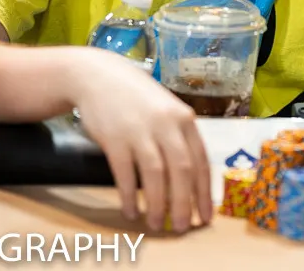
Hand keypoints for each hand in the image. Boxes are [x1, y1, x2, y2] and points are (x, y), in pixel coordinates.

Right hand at [71, 50, 212, 232]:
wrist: (98, 76)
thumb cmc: (136, 98)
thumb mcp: (166, 110)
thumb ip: (180, 138)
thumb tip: (192, 181)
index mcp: (184, 119)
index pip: (201, 161)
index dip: (203, 193)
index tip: (205, 217)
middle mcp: (166, 124)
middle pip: (181, 171)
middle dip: (184, 204)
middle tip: (184, 228)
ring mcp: (140, 131)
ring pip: (156, 176)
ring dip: (157, 205)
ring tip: (156, 224)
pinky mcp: (115, 139)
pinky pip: (125, 175)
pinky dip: (129, 196)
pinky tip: (130, 210)